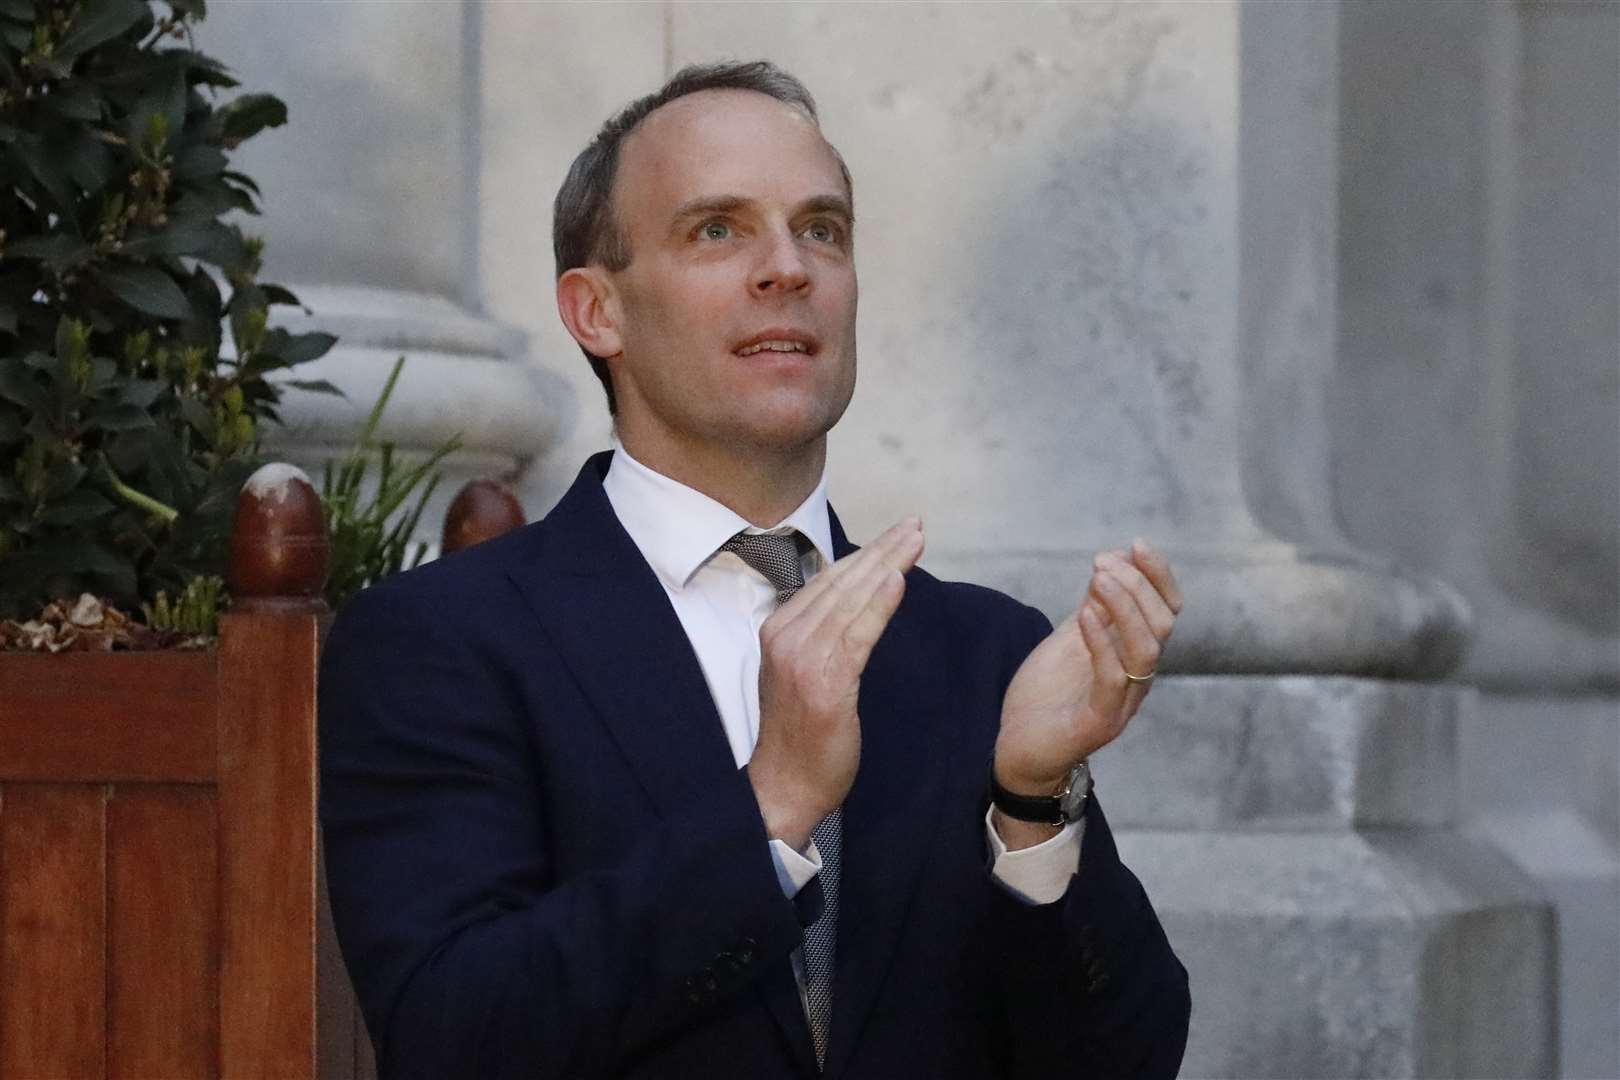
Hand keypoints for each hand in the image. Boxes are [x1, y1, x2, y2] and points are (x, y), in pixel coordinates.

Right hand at [748, 518, 924, 849]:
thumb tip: (856, 604)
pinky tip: (899, 580)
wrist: (784, 786)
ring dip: (888, 565)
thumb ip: (821, 636)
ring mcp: (803, 658)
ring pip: (852, 600)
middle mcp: (786, 636)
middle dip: (881, 550)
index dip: (864, 554)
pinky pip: (858, 634)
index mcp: (779, 630)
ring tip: (916, 541)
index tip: (894, 535)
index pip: (827, 581)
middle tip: (914, 525)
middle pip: (842, 582)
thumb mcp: (801, 673)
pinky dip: (880, 603)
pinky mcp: (826, 682)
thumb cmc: (799, 734)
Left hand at [993, 539, 1182, 796]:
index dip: (1158, 575)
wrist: (1018, 751)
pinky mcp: (1099, 722)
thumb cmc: (1046, 697)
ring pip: (1147, 649)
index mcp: (1133, 654)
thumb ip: (1092, 609)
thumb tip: (1108, 565)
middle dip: (1138, 583)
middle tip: (1102, 562)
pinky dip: (1102, 642)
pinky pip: (1113, 679)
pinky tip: (1084, 615)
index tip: (1135, 544)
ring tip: (1099, 576)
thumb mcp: (1069, 640)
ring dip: (1125, 606)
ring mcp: (1122, 701)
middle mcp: (1137, 677)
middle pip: (1163, 623)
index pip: (1166, 609)